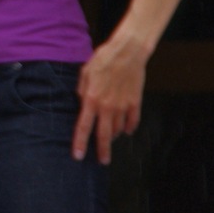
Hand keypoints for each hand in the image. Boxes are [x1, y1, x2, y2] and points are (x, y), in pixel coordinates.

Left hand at [73, 34, 147, 163]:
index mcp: (92, 99)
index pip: (83, 127)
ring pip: (118, 129)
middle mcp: (107, 106)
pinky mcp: (135, 102)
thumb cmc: (104, 58)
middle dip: (102, 151)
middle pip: (103, 135)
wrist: (128, 51)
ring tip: (110, 138)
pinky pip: (133, 121)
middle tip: (102, 161)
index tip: (78, 156)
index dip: (79, 143)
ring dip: (113, 136)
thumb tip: (82, 104)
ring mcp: (123, 106)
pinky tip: (126, 130)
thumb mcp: (85, 73)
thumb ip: (82, 91)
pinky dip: (129, 128)